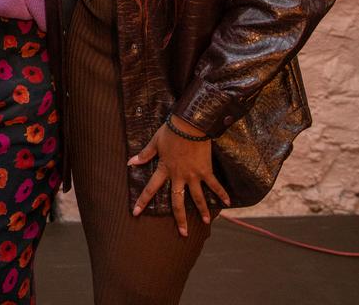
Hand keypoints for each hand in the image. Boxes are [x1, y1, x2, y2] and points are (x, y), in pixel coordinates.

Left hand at [128, 116, 230, 236]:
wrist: (190, 124)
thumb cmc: (171, 132)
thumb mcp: (155, 142)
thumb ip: (145, 154)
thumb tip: (130, 162)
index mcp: (165, 169)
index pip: (151, 188)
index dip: (142, 200)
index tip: (136, 213)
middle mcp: (179, 176)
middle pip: (177, 201)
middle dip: (179, 218)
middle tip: (182, 233)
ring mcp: (194, 175)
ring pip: (197, 197)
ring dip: (202, 210)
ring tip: (206, 223)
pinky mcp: (206, 170)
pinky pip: (214, 184)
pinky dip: (221, 193)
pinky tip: (227, 203)